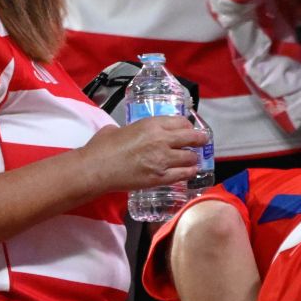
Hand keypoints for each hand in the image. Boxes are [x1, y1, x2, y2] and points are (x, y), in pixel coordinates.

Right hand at [79, 116, 207, 192]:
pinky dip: (189, 172)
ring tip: (193, 159)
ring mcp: (163, 160)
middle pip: (192, 137)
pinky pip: (183, 174)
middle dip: (200, 140)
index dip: (188, 126)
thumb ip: (131, 129)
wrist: (97, 168)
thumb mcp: (119, 129)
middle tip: (202, 142)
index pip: (182, 122)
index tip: (189, 129)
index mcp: (152, 124)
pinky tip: (190, 172)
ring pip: (191, 157)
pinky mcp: (161, 178)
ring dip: (194, 158)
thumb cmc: (103, 146)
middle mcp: (162, 140)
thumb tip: (128, 132)